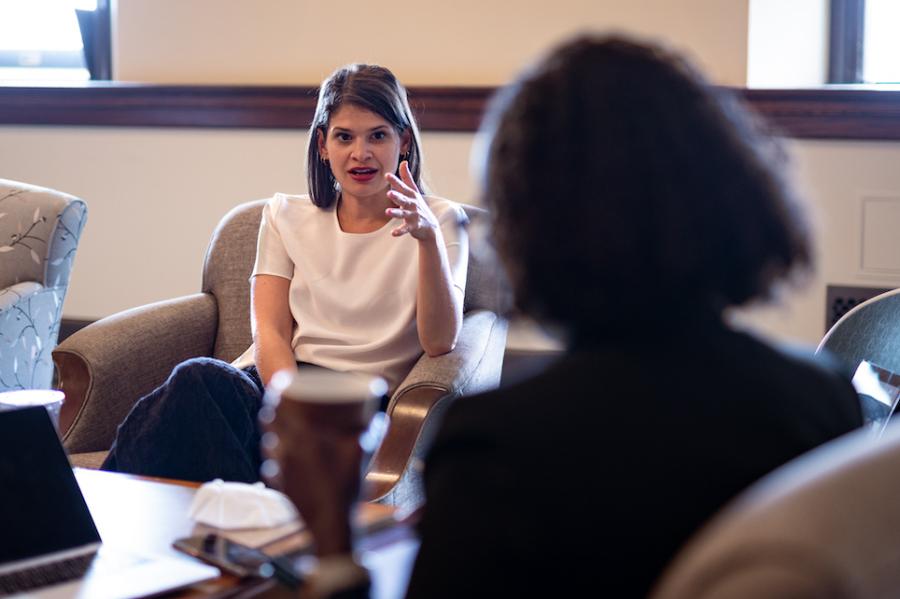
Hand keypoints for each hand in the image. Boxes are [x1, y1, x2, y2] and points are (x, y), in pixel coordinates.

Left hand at [259, 397, 363, 556]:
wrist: (329, 523)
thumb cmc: (345, 488)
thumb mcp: (361, 455)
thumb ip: (370, 433)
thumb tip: (380, 418)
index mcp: (302, 439)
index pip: (277, 411)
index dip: (275, 397)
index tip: (278, 387)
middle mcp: (285, 451)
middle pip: (269, 425)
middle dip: (272, 412)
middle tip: (280, 406)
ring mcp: (280, 470)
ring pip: (268, 445)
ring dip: (273, 435)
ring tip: (281, 430)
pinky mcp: (279, 485)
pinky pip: (272, 467)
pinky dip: (276, 459)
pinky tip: (285, 459)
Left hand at [385, 161, 438, 240]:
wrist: (430, 226)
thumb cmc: (419, 206)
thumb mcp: (414, 191)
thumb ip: (407, 177)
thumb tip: (403, 162)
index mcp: (411, 195)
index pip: (402, 187)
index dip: (395, 181)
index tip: (387, 175)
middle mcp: (413, 204)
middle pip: (404, 199)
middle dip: (397, 196)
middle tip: (389, 193)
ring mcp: (413, 215)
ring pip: (403, 214)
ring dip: (396, 213)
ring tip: (387, 212)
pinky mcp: (413, 226)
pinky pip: (405, 229)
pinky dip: (400, 231)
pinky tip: (393, 233)